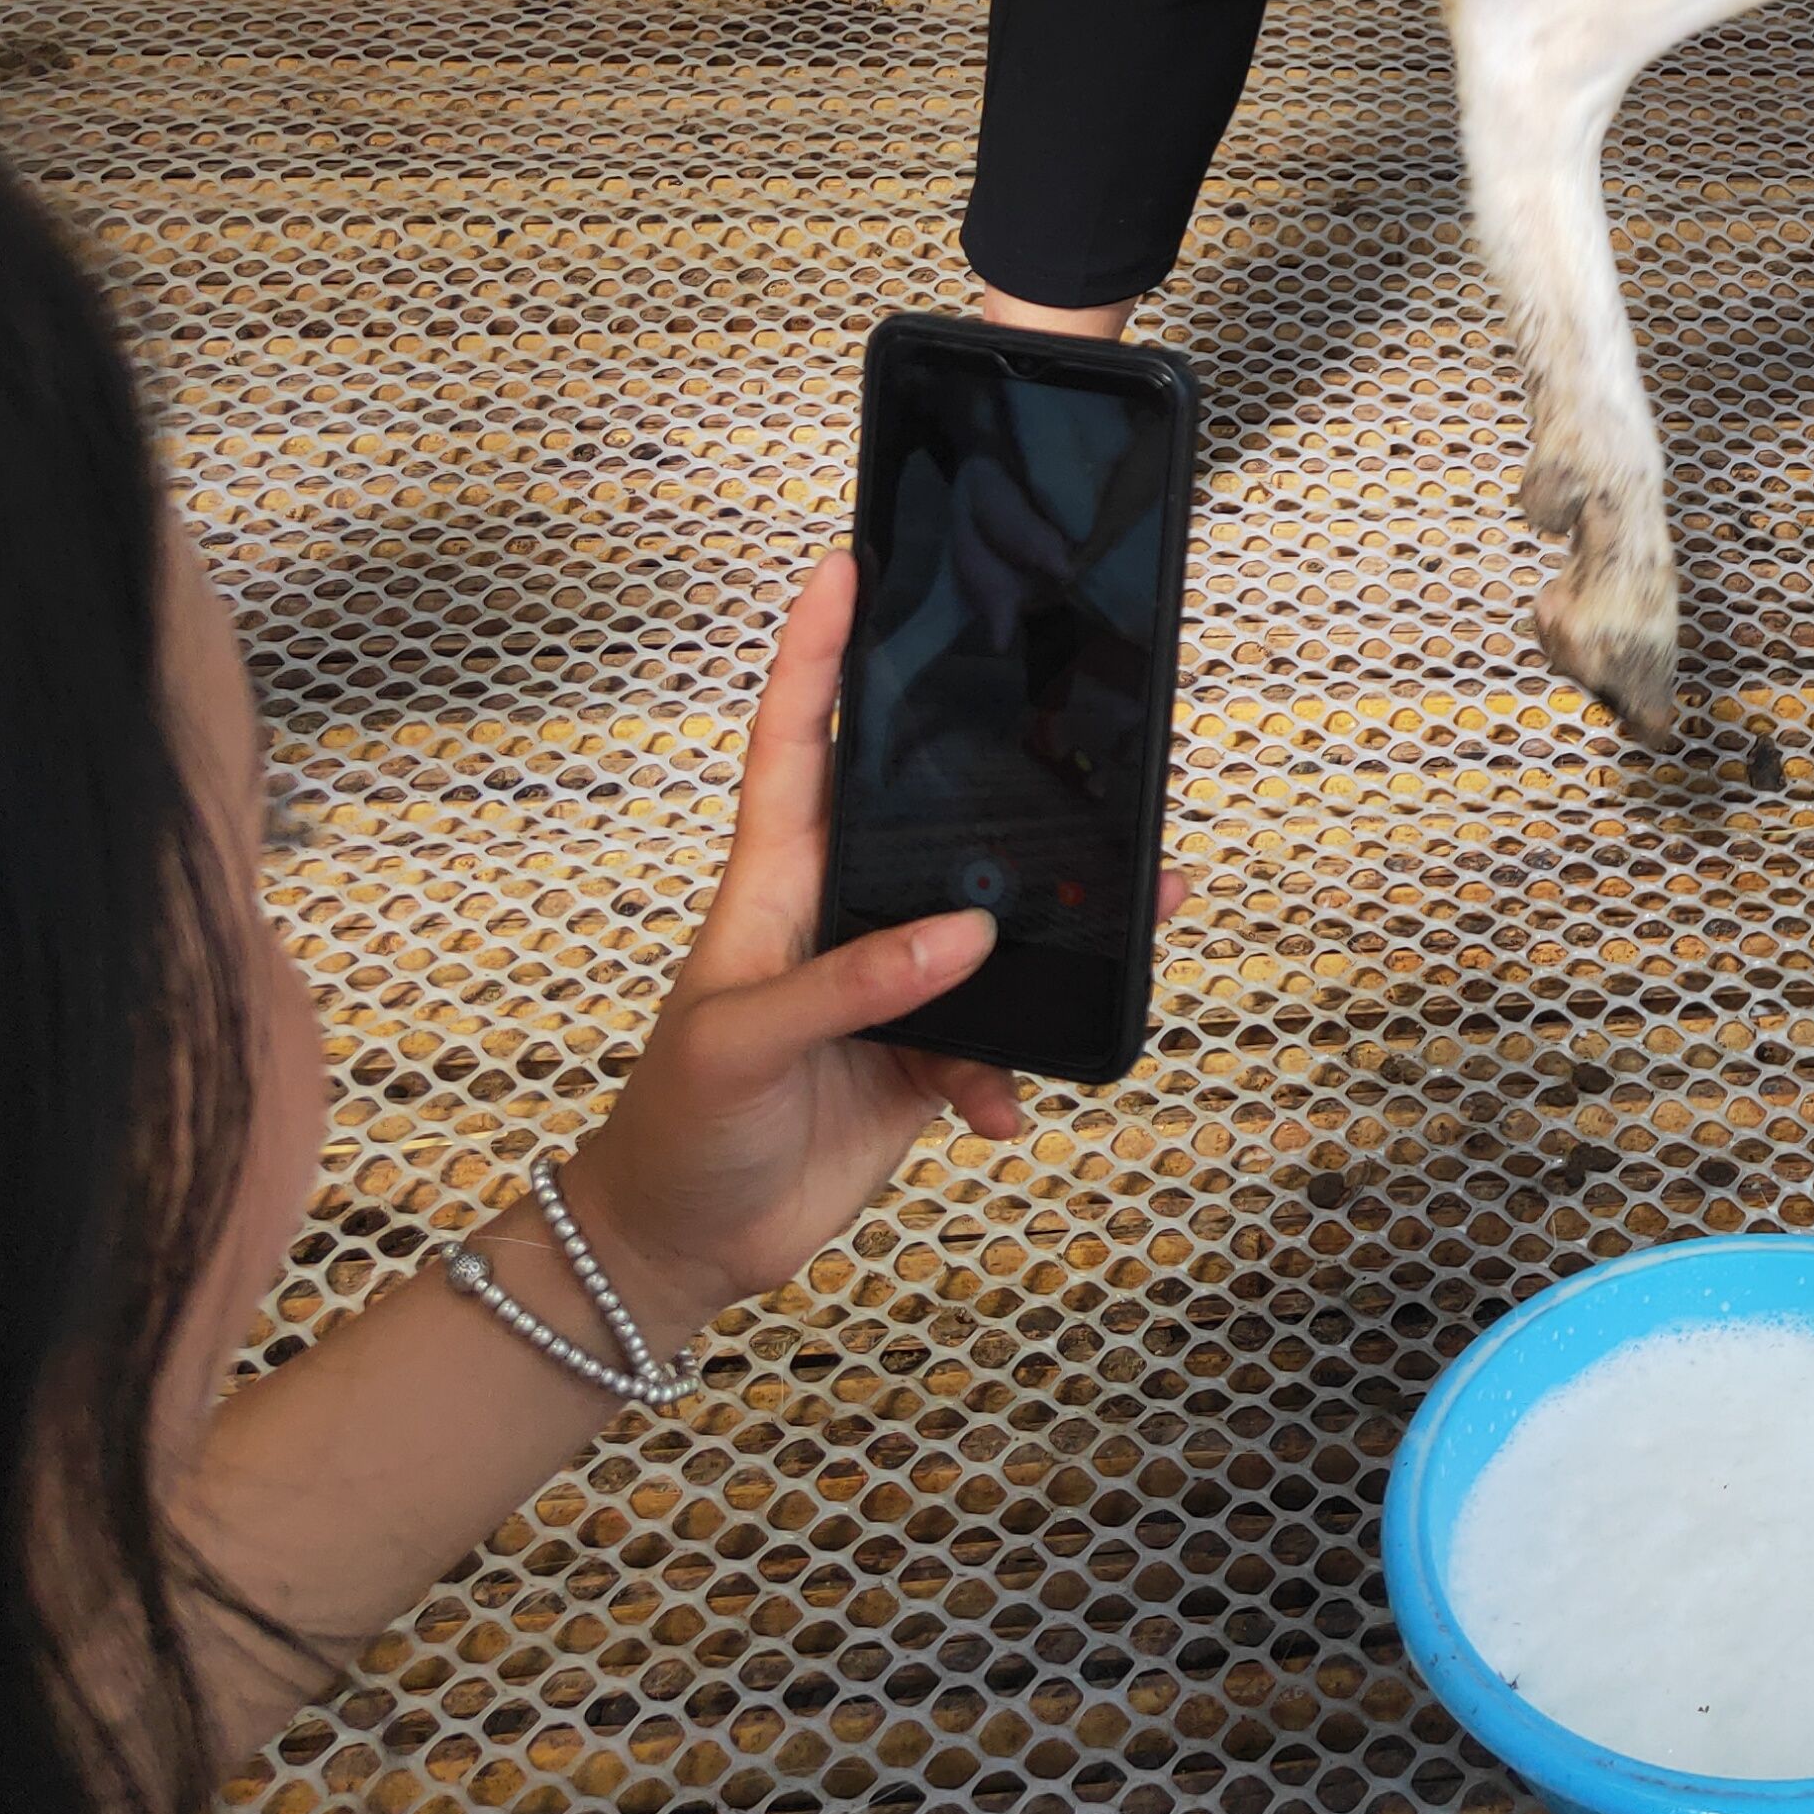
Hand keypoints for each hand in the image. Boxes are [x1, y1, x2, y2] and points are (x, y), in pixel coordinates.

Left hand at [558, 555, 1189, 1328]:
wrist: (682, 1246)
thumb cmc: (675, 1125)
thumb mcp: (741, 1045)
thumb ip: (850, 985)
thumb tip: (963, 934)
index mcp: (777, 883)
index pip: (794, 742)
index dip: (814, 653)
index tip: (845, 567)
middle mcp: (842, 916)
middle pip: (933, 818)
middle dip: (1010, 779)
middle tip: (1083, 731)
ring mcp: (888, 984)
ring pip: (994, 924)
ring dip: (1063, 926)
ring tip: (1138, 909)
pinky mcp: (923, 1055)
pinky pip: (1001, 1036)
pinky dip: (1015, 1071)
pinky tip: (1002, 1107)